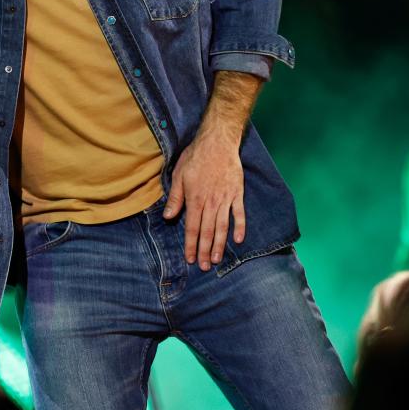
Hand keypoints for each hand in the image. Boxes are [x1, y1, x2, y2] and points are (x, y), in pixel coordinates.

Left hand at [163, 121, 245, 271]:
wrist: (218, 142)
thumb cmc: (195, 157)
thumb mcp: (179, 175)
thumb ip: (175, 197)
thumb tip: (168, 216)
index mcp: (195, 199)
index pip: (192, 228)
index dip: (191, 245)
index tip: (190, 258)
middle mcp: (211, 202)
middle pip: (208, 231)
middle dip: (205, 251)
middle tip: (205, 266)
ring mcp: (226, 199)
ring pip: (222, 227)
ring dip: (220, 245)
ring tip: (217, 259)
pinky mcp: (237, 193)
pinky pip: (239, 214)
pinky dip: (240, 227)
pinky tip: (238, 240)